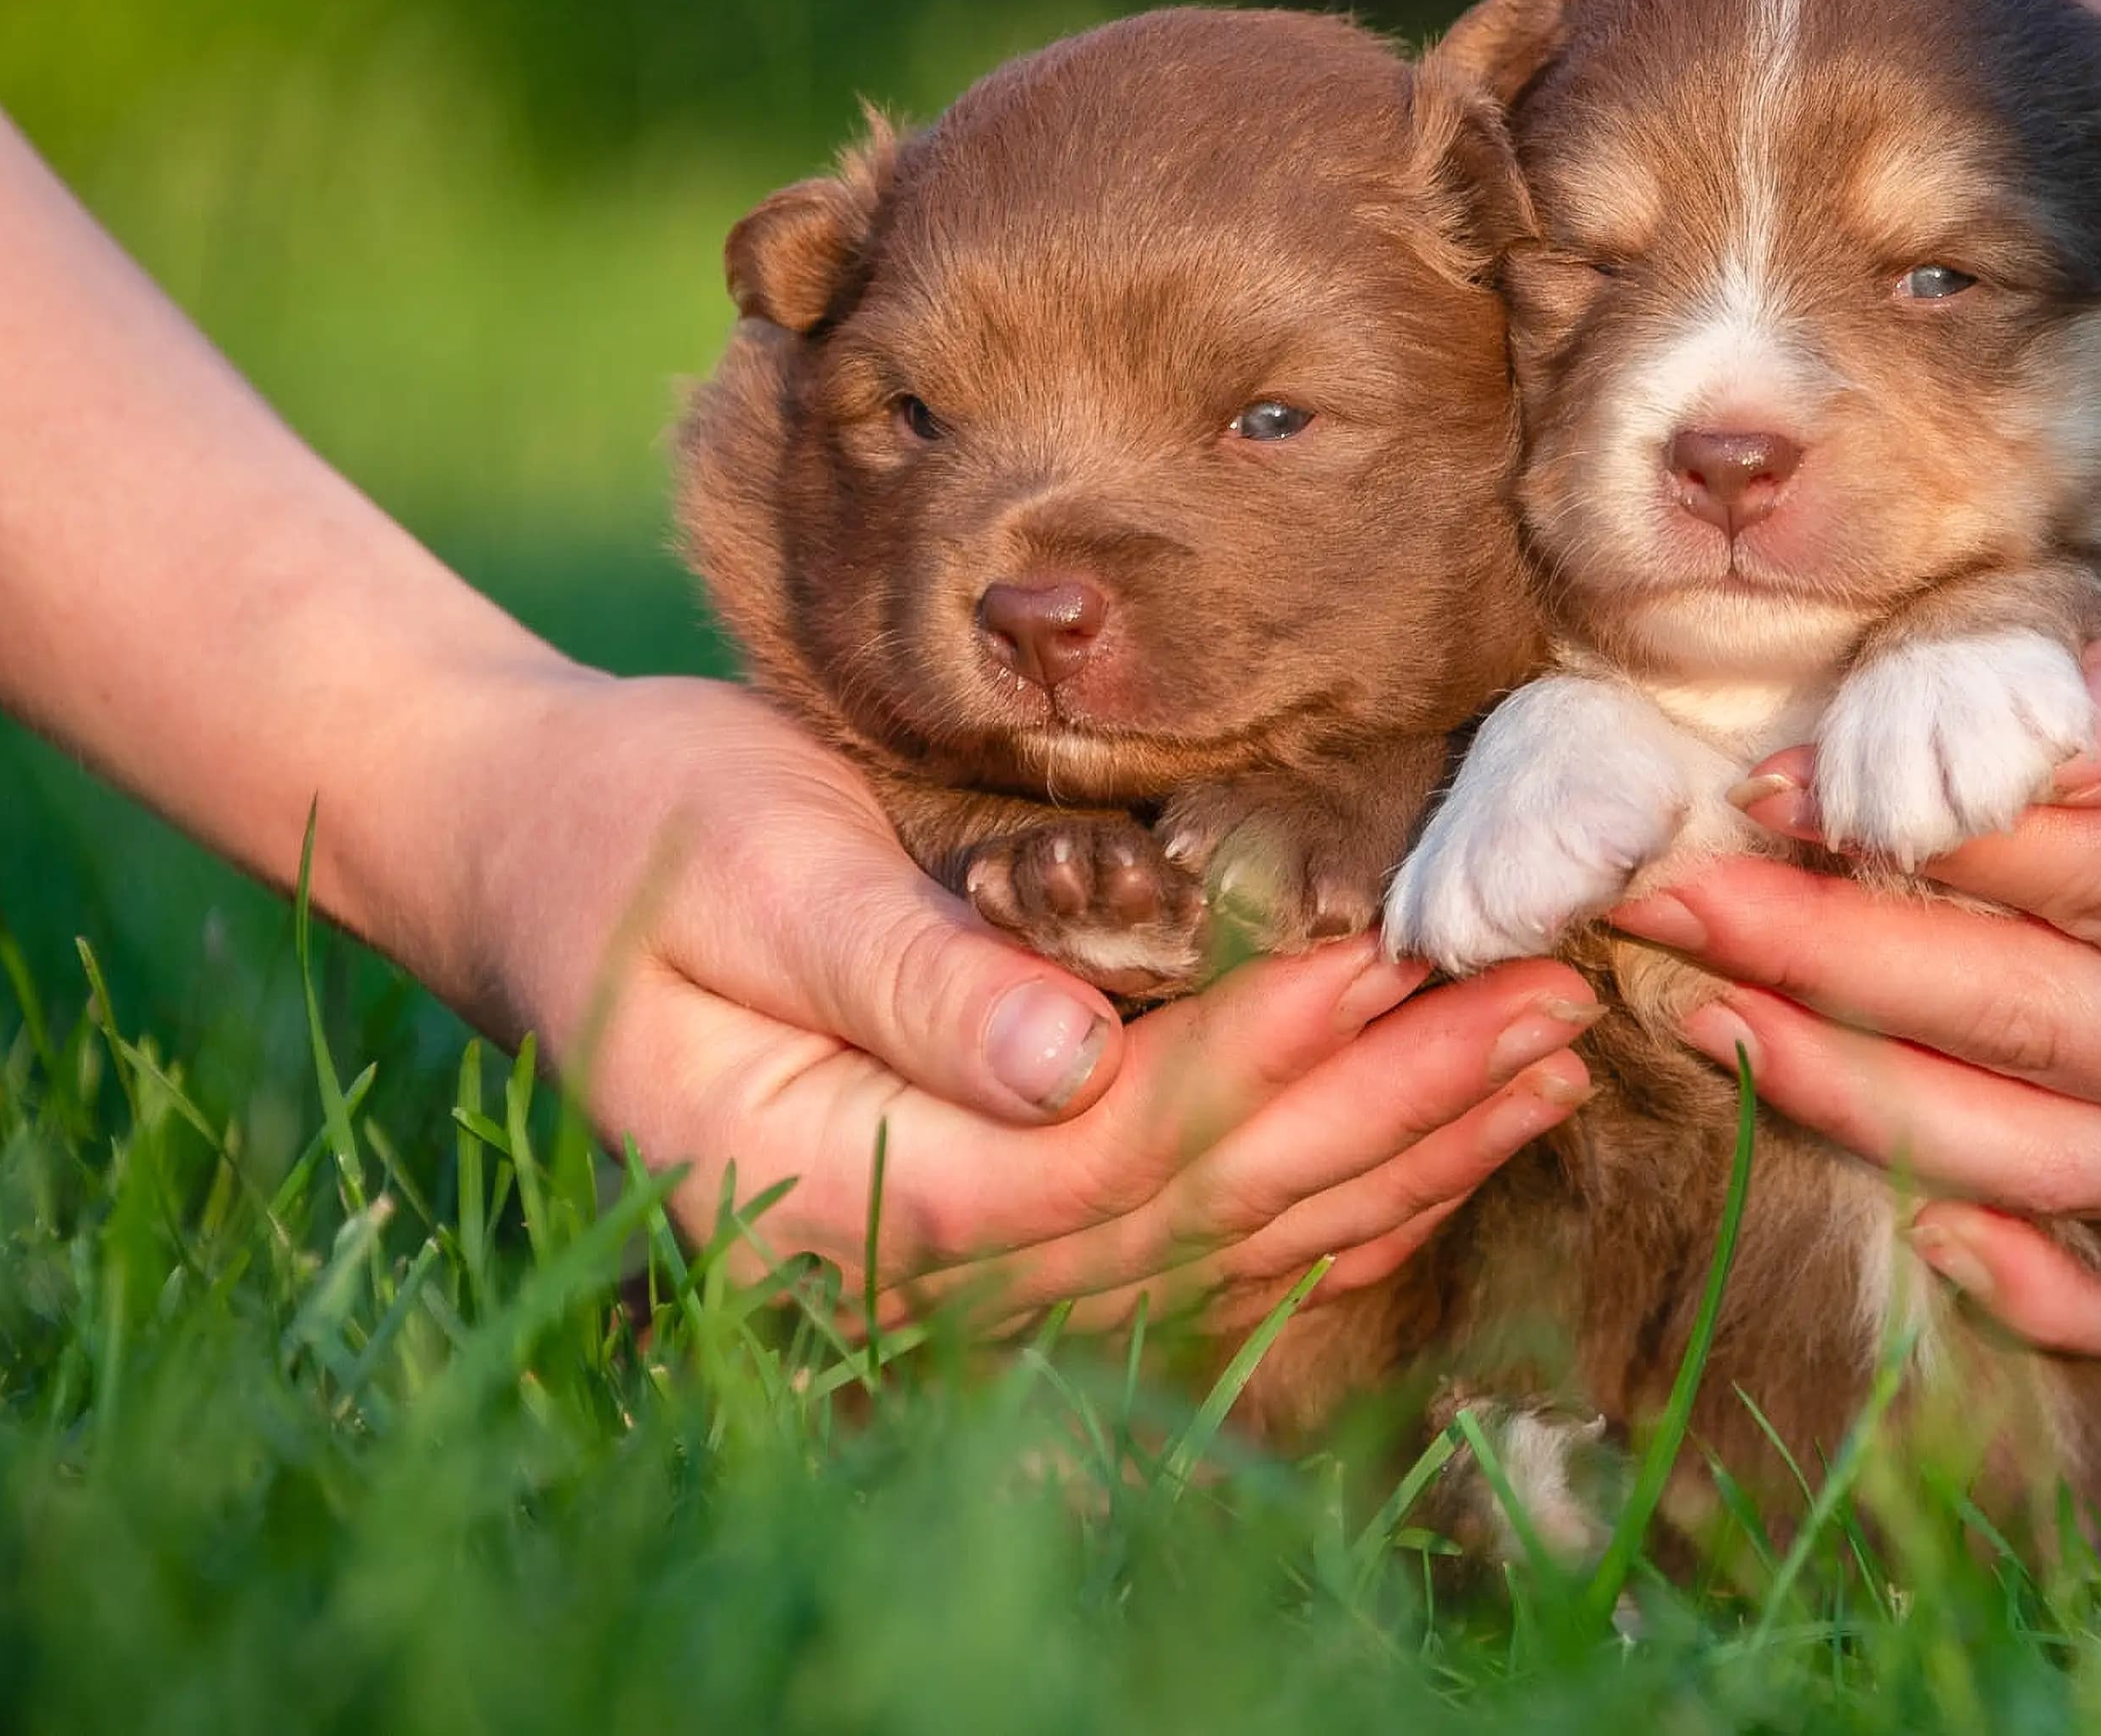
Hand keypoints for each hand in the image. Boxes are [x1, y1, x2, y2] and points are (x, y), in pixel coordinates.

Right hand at [407, 667, 1597, 1326]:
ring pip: (1219, 1250)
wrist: (551, 861)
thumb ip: (902, 974)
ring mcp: (960, 1262)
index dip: (1260, 1065)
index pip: (1100, 1158)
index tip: (1394, 958)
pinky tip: (1448, 1139)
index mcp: (830, 1190)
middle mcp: (906, 1267)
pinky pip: (1193, 1239)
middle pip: (1194, 1221)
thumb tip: (1061, 1063)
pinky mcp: (1009, 1216)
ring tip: (1547, 1065)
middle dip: (1388, 1114)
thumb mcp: (752, 870)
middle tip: (1549, 1008)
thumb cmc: (642, 832)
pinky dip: (1333, 1193)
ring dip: (1397, 1161)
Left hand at [1611, 445, 2100, 1353]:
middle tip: (1669, 907)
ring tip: (1711, 1029)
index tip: (1762, 780)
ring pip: (2089, 1168)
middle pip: (2067, 1044)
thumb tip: (2032, 730)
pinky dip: (2073, 1288)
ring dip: (1883, 1108)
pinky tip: (1938, 1247)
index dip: (1932, 842)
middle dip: (1843, 976)